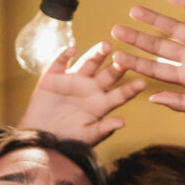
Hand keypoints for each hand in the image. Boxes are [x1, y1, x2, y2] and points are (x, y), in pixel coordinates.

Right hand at [19, 43, 146, 145]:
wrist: (41, 136)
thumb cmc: (67, 139)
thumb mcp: (87, 137)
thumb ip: (103, 129)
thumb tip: (123, 123)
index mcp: (102, 104)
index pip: (120, 94)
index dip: (130, 89)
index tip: (142, 83)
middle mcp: (91, 88)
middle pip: (107, 74)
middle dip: (117, 66)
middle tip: (125, 59)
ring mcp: (74, 80)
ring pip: (88, 63)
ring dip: (97, 54)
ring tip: (106, 46)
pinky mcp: (54, 76)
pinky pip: (60, 62)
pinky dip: (64, 54)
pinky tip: (71, 49)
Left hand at [111, 0, 184, 124]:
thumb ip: (181, 103)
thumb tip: (153, 99)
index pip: (156, 68)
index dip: (137, 62)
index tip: (117, 56)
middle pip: (160, 46)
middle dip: (138, 38)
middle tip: (116, 30)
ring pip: (175, 27)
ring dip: (156, 18)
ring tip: (135, 10)